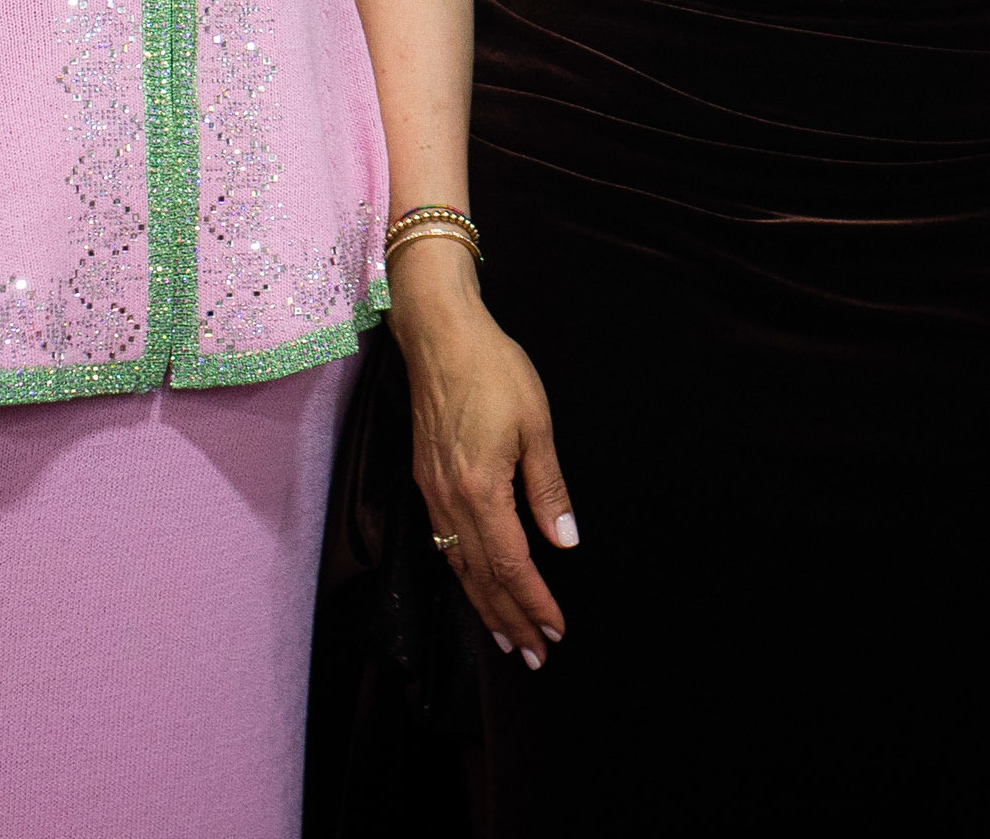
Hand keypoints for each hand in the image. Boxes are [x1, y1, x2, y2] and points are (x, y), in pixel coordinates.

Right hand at [389, 245, 577, 666]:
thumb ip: (548, 489)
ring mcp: (433, 493)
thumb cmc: (493, 370)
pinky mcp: (426, 481)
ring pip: (459, 566)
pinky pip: (444, 544)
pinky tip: (476, 582)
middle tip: (534, 654)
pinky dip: (465, 574)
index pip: (512, 565)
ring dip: (484, 605)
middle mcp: (450, 502)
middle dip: (510, 619)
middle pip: (482, 577)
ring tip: (508, 636)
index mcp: (480, 491)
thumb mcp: (535, 424)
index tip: (556, 630)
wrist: (438, 335)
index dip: (535, 603)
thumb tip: (563, 543)